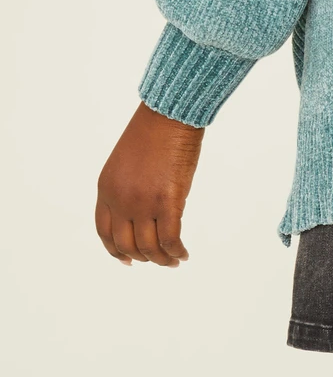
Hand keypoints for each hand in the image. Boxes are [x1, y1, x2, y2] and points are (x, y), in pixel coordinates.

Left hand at [95, 103, 203, 266]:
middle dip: (143, 257)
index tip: (128, 260)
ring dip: (162, 260)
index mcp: (105, 189)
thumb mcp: (125, 164)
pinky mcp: (167, 202)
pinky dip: (177, 251)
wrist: (168, 115)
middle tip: (157, 260)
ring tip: (174, 261)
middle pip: (127, 244)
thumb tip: (145, 215)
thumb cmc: (153, 132)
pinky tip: (184, 253)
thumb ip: (128, 190)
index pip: (105, 232)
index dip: (115, 251)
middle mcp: (120, 200)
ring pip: (149, 247)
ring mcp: (142, 203)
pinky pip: (170, 239)